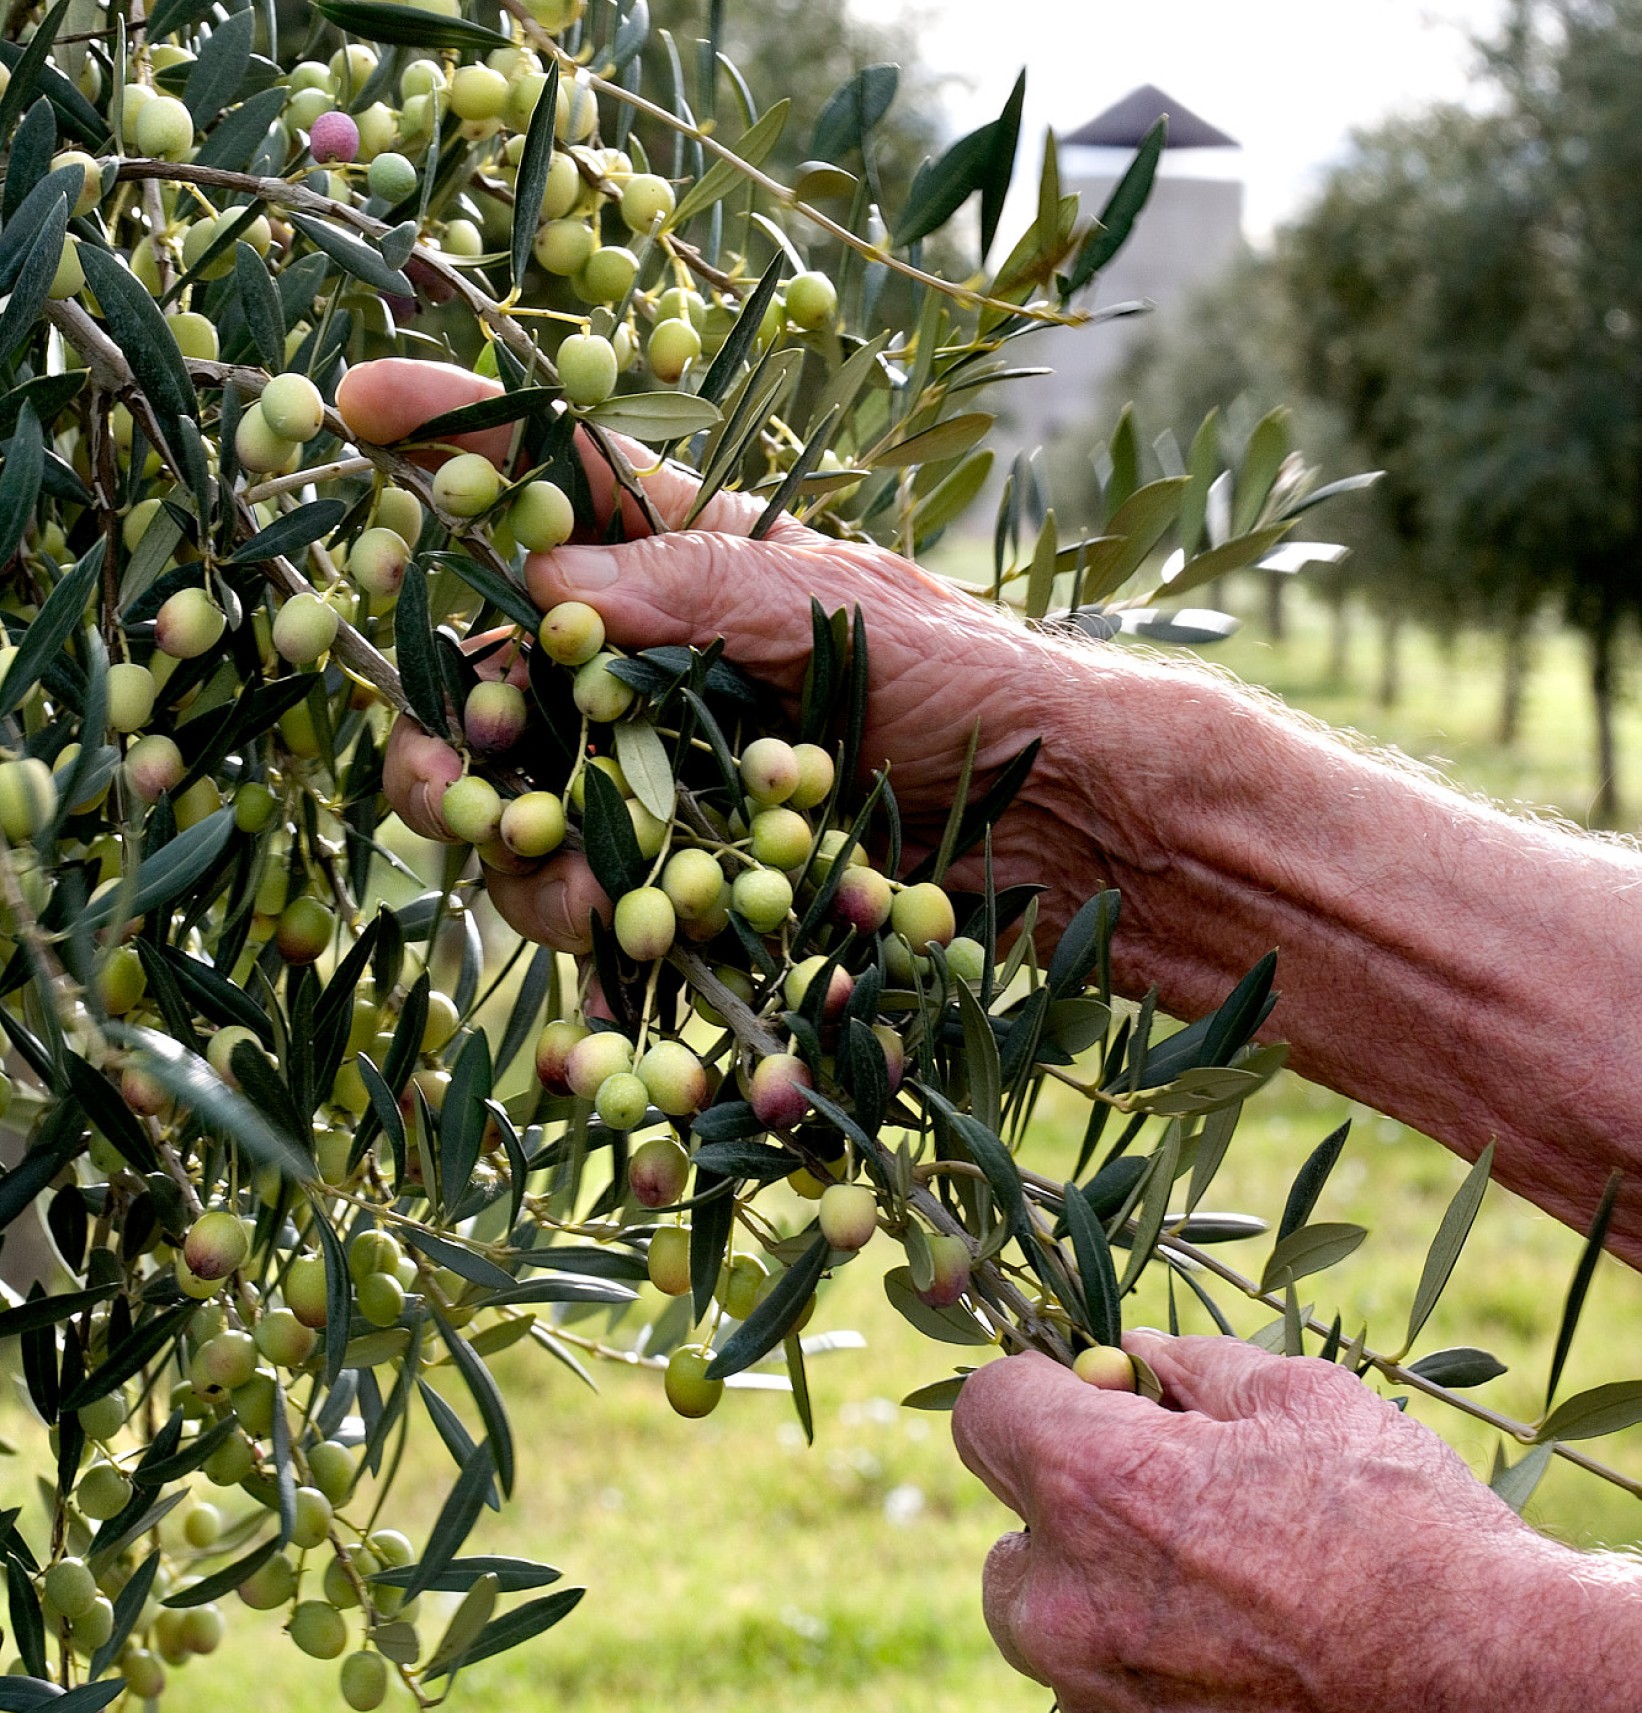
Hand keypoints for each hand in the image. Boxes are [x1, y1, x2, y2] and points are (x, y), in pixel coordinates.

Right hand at [337, 358, 1096, 951]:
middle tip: (441, 774)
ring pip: (529, 800)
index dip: (457, 435)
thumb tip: (542, 575)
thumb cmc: (973, 682)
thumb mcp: (836, 610)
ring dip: (510, 843)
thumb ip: (692, 591)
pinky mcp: (698, 873)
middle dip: (445, 722)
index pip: (557, 480)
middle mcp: (660, 668)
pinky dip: (580, 922)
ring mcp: (670, 775)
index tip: (355, 399)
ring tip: (566, 886)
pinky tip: (606, 939)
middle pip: (501, 675)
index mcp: (695, 567)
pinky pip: (599, 899)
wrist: (1067, 825)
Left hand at [952, 1333, 1641, 1712]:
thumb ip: (1196, 1368)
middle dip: (1074, 1537)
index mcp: (1095, 1489)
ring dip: (1119, 1642)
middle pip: (1012, 1554)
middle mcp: (1069, 1614)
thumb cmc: (1422, 1543)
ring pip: (1065, 1663)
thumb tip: (1135, 1353)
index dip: (1036, 1402)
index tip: (1084, 1413)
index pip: (985, 1411)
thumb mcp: (1315, 1403)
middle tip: (1184, 1542)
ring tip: (1246, 1643)